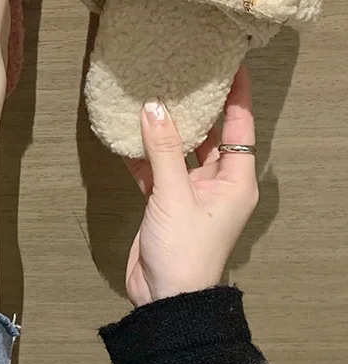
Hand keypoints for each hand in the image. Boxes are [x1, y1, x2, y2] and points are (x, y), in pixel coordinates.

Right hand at [124, 65, 258, 306]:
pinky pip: (154, 168)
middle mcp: (216, 183)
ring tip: (149, 94)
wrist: (166, 300)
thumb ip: (163, 150)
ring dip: (163, 128)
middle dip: (196, 106)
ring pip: (178, 149)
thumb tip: (153, 107)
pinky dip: (141, 152)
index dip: (235, 95)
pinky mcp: (164, 202)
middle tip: (182, 71)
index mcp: (235, 181)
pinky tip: (124, 133)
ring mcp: (189, 192)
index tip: (229, 63)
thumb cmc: (185, 251)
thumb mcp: (174, 196)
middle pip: (209, 134)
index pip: (240, 127)